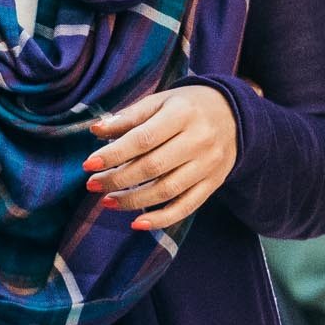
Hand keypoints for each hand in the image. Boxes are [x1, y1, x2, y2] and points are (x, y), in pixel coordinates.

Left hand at [84, 85, 238, 230]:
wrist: (234, 115)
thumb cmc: (187, 106)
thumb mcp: (160, 101)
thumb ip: (129, 116)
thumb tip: (96, 131)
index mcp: (183, 114)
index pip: (144, 138)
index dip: (114, 153)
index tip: (89, 164)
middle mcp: (199, 140)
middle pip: (153, 167)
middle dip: (118, 179)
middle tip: (92, 185)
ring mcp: (208, 165)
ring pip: (167, 190)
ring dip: (133, 201)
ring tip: (107, 202)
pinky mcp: (213, 183)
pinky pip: (186, 207)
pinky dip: (161, 219)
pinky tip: (137, 223)